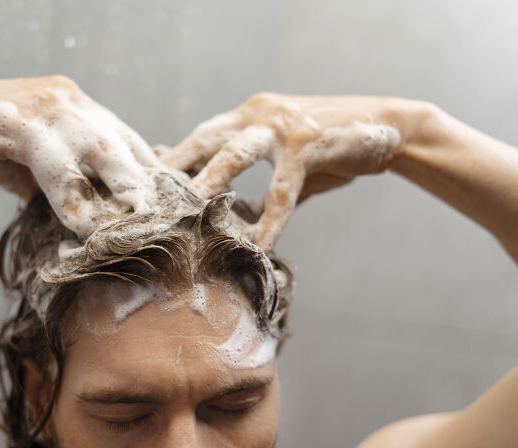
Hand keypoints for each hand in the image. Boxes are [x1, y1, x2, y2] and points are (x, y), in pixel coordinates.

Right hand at [0, 75, 162, 236]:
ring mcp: (50, 109)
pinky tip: (84, 225)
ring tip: (139, 224)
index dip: (152, 174)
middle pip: (124, 146)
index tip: (171, 206)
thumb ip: (68, 183)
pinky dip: (71, 197)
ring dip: (122, 190)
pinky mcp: (21, 122)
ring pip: (99, 151)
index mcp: (83, 110)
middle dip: (147, 185)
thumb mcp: (37, 164)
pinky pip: (55, 164)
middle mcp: (74, 103)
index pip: (130, 142)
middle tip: (169, 220)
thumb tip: (93, 223)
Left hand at [161, 94, 415, 250]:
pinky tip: (261, 244)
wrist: (389, 126)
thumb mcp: (287, 157)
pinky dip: (272, 219)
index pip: (202, 137)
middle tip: (147, 193)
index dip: (175, 160)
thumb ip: (258, 178)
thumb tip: (232, 211)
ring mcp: (283, 126)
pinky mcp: (309, 144)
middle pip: (206, 139)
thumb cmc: (332, 147)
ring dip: (209, 180)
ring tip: (186, 207)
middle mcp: (258, 115)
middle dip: (176, 166)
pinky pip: (283, 188)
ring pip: (236, 154)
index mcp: (248, 116)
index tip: (148, 185)